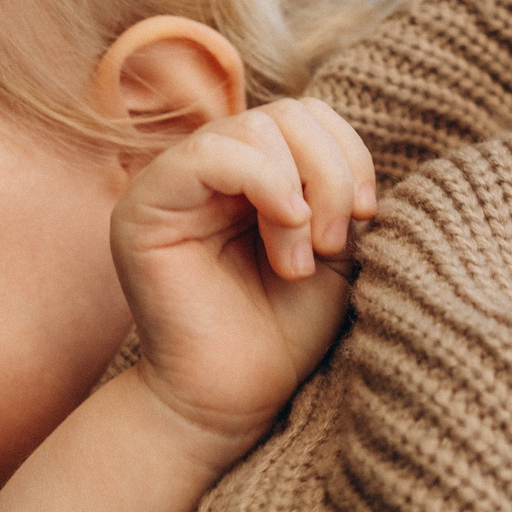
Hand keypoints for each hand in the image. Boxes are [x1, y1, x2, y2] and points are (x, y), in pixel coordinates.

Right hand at [111, 98, 375, 466]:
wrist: (234, 398)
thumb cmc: (283, 330)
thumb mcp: (333, 247)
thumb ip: (340, 190)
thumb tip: (353, 149)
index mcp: (254, 170)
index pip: (309, 114)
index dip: (350, 154)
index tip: (367, 218)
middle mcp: (210, 166)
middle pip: (289, 114)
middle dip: (331, 175)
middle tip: (331, 244)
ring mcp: (173, 180)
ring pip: (255, 128)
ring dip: (300, 193)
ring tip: (299, 260)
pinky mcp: (144, 204)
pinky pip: (210, 155)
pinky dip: (266, 183)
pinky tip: (287, 234)